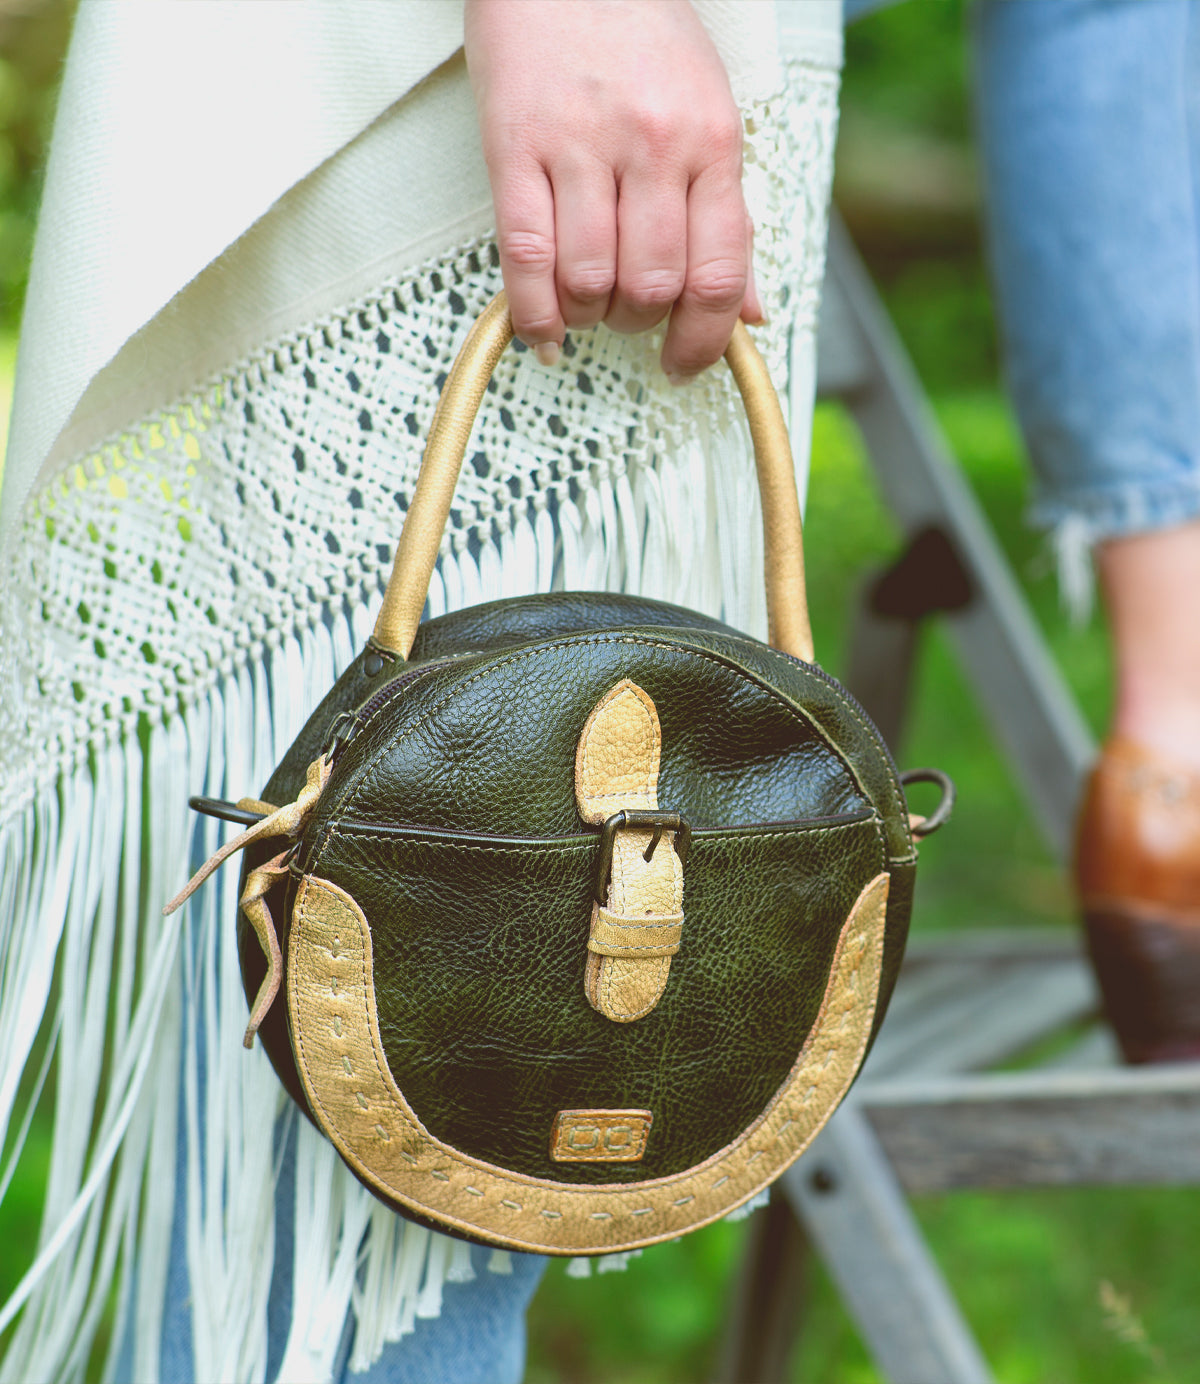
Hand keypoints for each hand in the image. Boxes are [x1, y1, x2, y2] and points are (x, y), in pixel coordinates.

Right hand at [464, 0, 762, 381]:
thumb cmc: (641, 40)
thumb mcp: (709, 116)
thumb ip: (729, 219)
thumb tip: (752, 315)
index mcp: (713, 140)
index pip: (719, 274)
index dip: (704, 341)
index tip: (685, 365)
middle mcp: (653, 144)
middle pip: (653, 286)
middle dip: (639, 322)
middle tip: (626, 312)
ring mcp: (581, 145)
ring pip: (590, 281)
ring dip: (588, 315)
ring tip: (585, 302)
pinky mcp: (514, 147)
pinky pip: (526, 259)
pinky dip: (535, 316)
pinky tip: (543, 334)